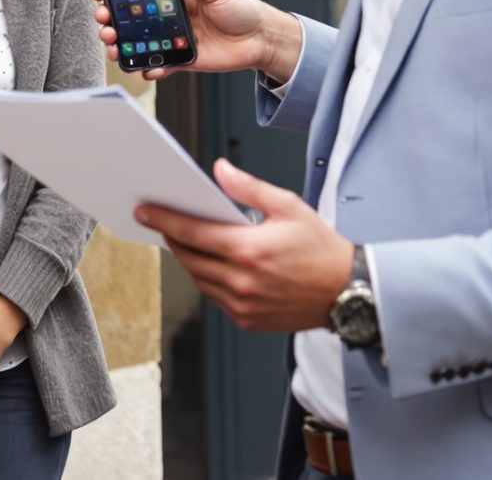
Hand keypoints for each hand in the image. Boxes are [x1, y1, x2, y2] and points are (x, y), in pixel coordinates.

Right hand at [92, 0, 301, 82]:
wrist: (262, 38)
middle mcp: (168, 17)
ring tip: (111, 45)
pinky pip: (160, 66)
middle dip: (110, 18)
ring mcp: (173, 39)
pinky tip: (144, 68)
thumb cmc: (242, 8)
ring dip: (120, 44)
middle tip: (102, 19)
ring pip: (138, 43)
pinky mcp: (182, 60)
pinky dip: (149, 68)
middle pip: (131, 18)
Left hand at [139, 158, 352, 332]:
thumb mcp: (289, 206)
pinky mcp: (247, 320)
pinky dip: (207, 279)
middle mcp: (241, 282)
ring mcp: (242, 305)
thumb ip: (249, 188)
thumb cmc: (322, 249)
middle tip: (161, 222)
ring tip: (183, 241)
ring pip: (199, 279)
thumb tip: (220, 171)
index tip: (145, 212)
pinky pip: (214, 298)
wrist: (347, 291)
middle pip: (189, 258)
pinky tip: (209, 264)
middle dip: (172, 238)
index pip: (192, 233)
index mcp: (249, 250)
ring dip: (187, 259)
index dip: (164, 220)